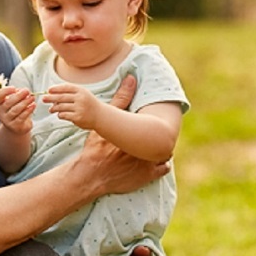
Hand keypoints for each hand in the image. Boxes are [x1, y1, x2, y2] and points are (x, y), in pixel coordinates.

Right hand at [0, 86, 34, 132]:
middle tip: (27, 91)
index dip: (5, 91)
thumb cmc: (16, 111)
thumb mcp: (15, 102)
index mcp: (0, 103)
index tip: (14, 88)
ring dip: (25, 102)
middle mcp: (1, 112)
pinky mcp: (14, 126)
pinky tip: (33, 105)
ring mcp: (7, 120)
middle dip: (19, 96)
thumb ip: (17, 95)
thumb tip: (23, 90)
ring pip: (15, 110)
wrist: (16, 127)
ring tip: (32, 98)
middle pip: (8, 103)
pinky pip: (21, 117)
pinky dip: (28, 110)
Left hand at [43, 83, 103, 130]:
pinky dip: (60, 115)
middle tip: (43, 99)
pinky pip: (64, 115)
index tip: (49, 90)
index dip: (56, 88)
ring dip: (54, 108)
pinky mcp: (78, 117)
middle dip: (51, 98)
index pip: (66, 87)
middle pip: (61, 97)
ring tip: (50, 110)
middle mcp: (80, 98)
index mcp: (81, 91)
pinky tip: (60, 114)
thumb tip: (51, 92)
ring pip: (61, 107)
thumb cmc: (88, 104)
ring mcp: (79, 108)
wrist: (100, 116)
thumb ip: (70, 92)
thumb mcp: (82, 94)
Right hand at [70, 75, 163, 196]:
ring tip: (153, 148)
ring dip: (161, 150)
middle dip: (160, 137)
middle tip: (154, 136)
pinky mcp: (147, 177)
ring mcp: (149, 163)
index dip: (160, 123)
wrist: (90, 176)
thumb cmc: (96, 148)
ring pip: (165, 153)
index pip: (161, 124)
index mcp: (139, 134)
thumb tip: (131, 78)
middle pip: (164, 138)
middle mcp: (148, 147)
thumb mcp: (105, 123)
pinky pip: (164, 168)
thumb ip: (120, 100)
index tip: (158, 123)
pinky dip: (160, 164)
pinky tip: (152, 161)